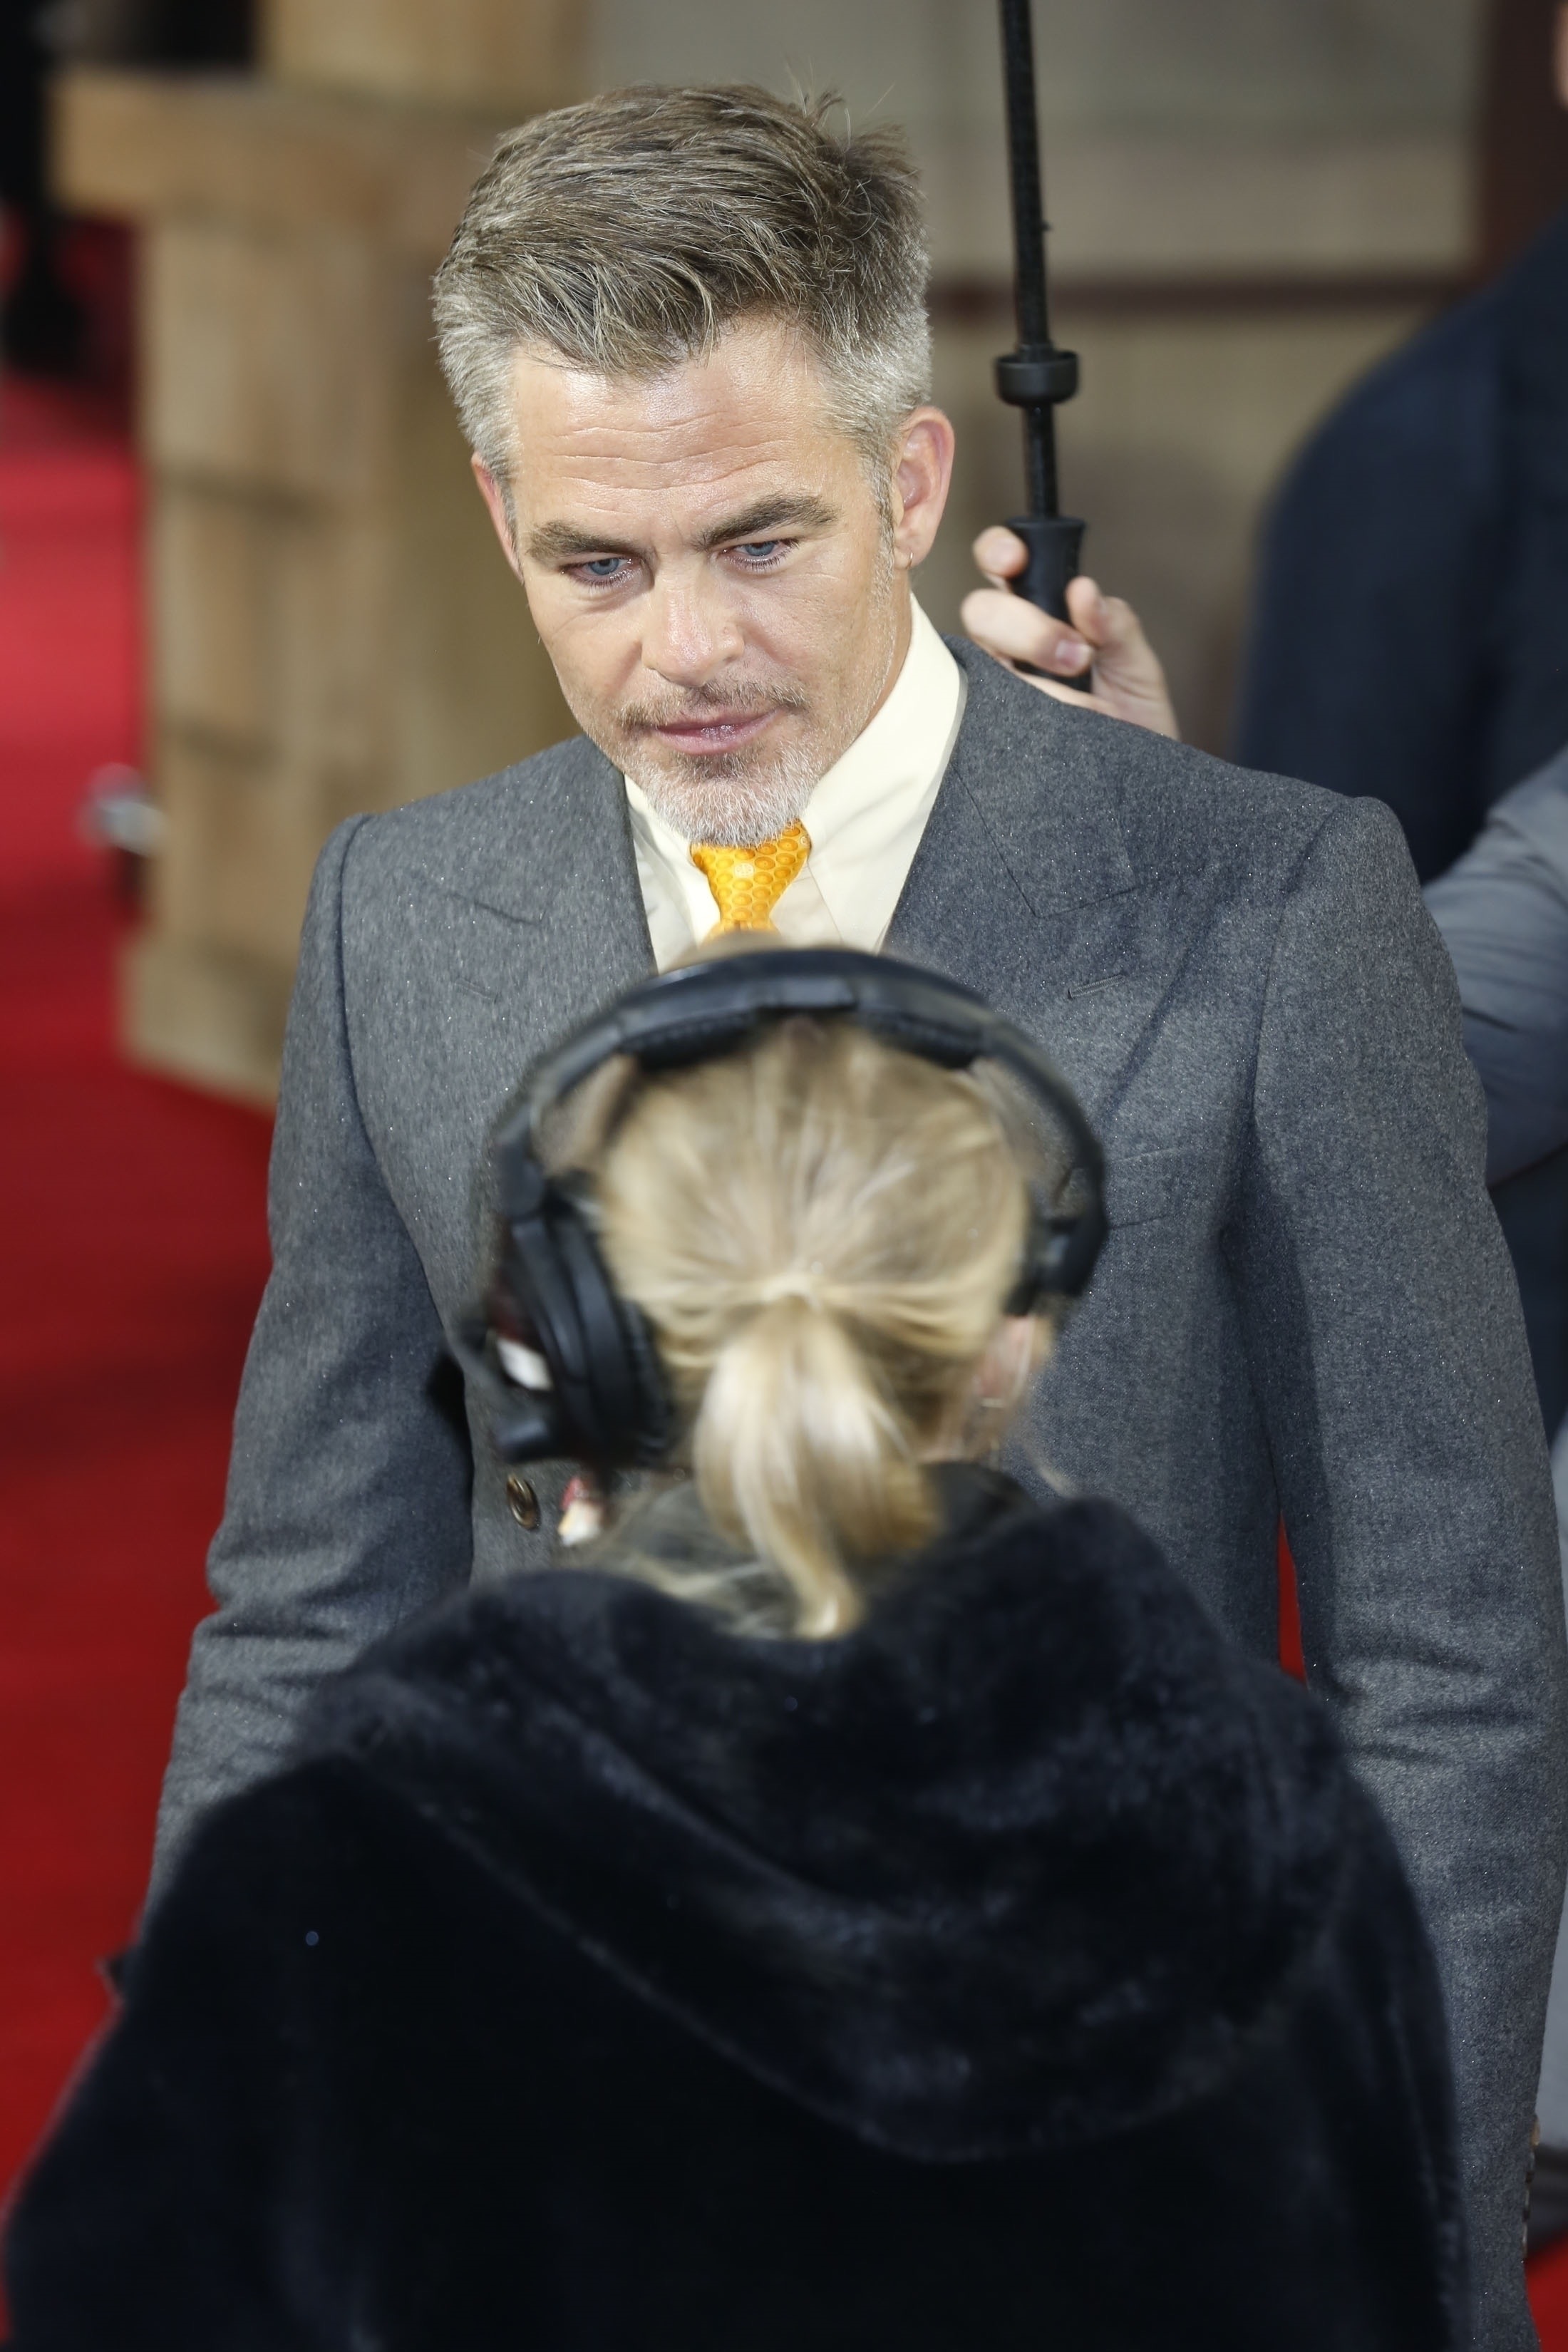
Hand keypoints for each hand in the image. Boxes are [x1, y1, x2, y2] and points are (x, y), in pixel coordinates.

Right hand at [961, 527, 1179, 738]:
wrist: (1144, 786)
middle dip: (1025, 625)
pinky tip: (1055, 724)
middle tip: (1076, 655)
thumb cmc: (1137, 720)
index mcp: (1041, 613)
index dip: (998, 552)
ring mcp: (997, 692)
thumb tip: (1083, 590)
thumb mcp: (1137, 664)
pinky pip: (986, 715)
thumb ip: (1115, 623)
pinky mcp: (994, 735)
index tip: (1015, 561)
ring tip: (1079, 697)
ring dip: (1031, 673)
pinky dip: (1023, 715)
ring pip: (981, 662)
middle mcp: (1009, 649)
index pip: (1001, 565)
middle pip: (981, 611)